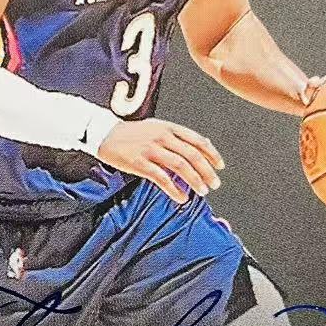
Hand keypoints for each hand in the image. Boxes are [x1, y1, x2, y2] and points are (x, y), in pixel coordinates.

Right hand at [96, 119, 223, 204]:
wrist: (105, 134)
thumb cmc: (133, 134)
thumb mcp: (157, 128)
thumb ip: (177, 136)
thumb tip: (201, 146)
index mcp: (169, 127)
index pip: (197, 140)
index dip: (212, 154)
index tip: (220, 166)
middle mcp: (162, 136)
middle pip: (192, 155)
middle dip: (206, 171)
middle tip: (214, 184)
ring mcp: (151, 149)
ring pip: (180, 166)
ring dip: (195, 180)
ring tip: (202, 191)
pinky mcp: (139, 163)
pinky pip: (162, 178)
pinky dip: (174, 189)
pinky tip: (182, 197)